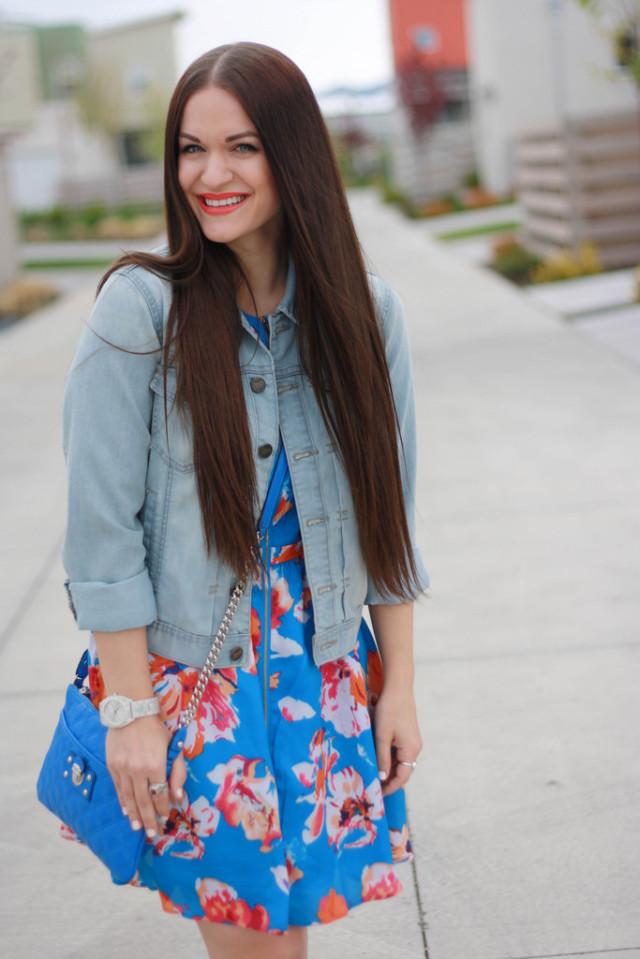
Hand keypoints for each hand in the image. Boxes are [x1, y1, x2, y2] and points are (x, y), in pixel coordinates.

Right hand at [105, 716, 186, 836]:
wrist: (131, 712)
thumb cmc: (155, 729)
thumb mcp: (172, 746)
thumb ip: (177, 771)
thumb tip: (178, 795)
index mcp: (156, 766)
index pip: (160, 795)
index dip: (164, 808)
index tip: (166, 818)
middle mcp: (138, 771)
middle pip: (144, 801)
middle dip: (150, 819)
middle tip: (153, 834)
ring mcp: (123, 769)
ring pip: (130, 798)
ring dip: (135, 815)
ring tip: (139, 828)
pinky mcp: (112, 766)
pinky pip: (119, 789)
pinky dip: (123, 802)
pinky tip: (127, 811)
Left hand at [373, 685, 421, 796]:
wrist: (398, 688)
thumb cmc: (389, 711)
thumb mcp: (382, 736)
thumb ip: (382, 758)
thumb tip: (382, 778)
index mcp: (411, 750)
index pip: (402, 777)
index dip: (390, 787)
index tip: (378, 794)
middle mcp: (415, 748)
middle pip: (403, 771)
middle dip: (389, 780)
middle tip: (372, 787)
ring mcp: (412, 741)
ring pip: (400, 762)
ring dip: (388, 769)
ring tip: (373, 775)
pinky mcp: (408, 735)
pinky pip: (399, 752)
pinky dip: (390, 758)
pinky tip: (378, 759)